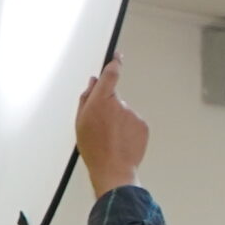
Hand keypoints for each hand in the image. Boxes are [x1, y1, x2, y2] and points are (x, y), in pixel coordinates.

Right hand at [75, 58, 148, 196]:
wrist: (113, 168)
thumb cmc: (93, 147)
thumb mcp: (80, 121)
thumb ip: (87, 98)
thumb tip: (94, 83)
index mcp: (100, 101)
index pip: (110, 75)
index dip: (114, 63)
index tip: (117, 56)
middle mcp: (119, 104)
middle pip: (114, 98)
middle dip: (108, 106)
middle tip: (101, 126)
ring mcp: (133, 114)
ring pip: (123, 111)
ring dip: (118, 120)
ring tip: (111, 137)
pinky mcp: (143, 125)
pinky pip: (133, 122)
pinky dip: (128, 129)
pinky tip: (121, 140)